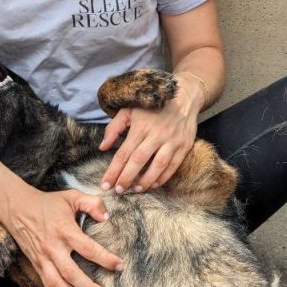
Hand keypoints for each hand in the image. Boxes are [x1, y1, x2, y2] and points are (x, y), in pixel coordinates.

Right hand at [4, 188, 122, 286]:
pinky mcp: (36, 264)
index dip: (106, 259)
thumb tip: (106, 217)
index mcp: (64, 230)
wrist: (17, 208)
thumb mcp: (72, 196)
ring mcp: (42, 258)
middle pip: (71, 274)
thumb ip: (92, 203)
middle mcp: (53, 247)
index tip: (120, 266)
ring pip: (57, 284)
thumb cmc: (48, 203)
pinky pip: (47, 284)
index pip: (88, 249)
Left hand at [98, 74, 201, 191]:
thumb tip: (102, 147)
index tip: (105, 184)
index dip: (113, 171)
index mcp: (140, 126)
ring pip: (158, 166)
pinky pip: (173, 165)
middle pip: (139, 161)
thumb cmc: (152, 104)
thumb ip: (114, 128)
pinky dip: (164, 177)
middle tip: (118, 191)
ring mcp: (172, 141)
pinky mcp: (184, 145)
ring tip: (136, 190)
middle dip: (126, 178)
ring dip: (146, 181)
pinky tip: (154, 184)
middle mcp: (156, 134)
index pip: (123, 153)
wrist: (184, 94)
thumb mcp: (129, 109)